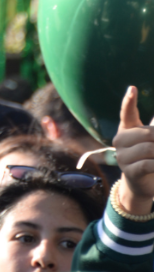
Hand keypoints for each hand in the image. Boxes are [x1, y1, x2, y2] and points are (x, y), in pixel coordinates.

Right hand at [113, 86, 153, 214]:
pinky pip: (149, 165)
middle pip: (147, 134)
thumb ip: (153, 127)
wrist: (141, 183)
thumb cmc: (149, 156)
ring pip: (149, 150)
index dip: (129, 101)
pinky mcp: (129, 171)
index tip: (133, 88)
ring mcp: (123, 156)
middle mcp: (121, 139)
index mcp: (127, 128)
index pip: (127, 112)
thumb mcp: (150, 139)